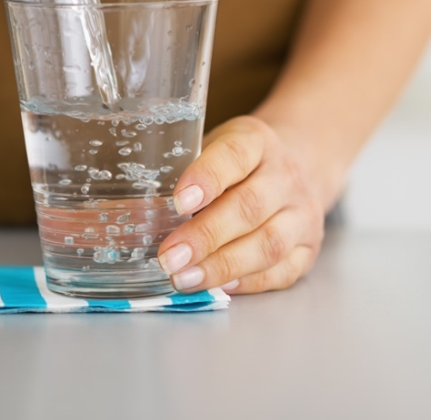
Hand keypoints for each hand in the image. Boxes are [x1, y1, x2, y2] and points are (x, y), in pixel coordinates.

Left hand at [156, 116, 325, 294]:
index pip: (234, 155)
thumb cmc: (237, 161)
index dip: (206, 178)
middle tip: (169, 257)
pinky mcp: (309, 247)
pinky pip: (282, 270)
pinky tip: (220, 287)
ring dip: (223, 266)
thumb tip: (121, 212)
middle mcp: (285, 175)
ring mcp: (302, 213)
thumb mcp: (212, 146)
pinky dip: (249, 282)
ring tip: (184, 279)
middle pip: (249, 207)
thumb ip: (180, 170)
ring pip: (268, 244)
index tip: (178, 202)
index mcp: (256, 141)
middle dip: (205, 236)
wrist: (300, 164)